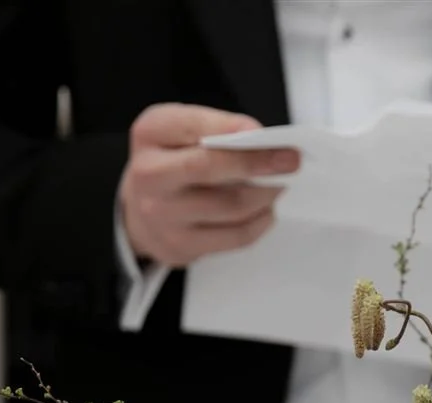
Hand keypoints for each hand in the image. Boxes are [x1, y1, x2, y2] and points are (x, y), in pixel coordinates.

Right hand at [119, 103, 298, 267]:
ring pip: (230, 205)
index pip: (192, 127)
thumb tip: (258, 137)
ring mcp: (163, 215)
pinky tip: (267, 210)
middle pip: (209, 168)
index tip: (263, 132)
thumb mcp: (180, 130)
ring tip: (279, 184)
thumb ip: (214, 126)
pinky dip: (260, 221)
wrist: (140, 212)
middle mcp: (149, 175)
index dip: (229, 128)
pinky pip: (235, 236)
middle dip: (256, 162)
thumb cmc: (172, 161)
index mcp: (150, 134)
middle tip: (291, 161)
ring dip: (265, 193)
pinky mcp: (181, 246)